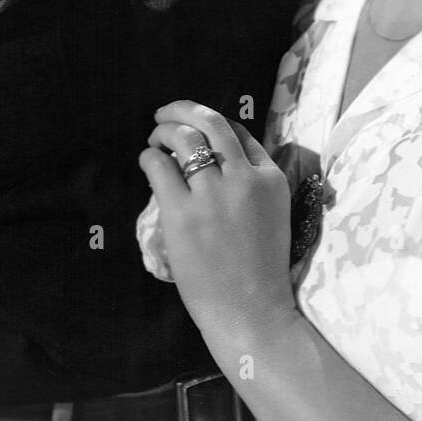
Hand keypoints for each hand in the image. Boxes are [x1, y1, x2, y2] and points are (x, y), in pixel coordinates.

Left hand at [138, 101, 297, 345]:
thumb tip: (216, 158)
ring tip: (155, 137)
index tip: (199, 130)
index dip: (214, 125)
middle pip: (211, 123)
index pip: (240, 132)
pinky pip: (159, 166)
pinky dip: (150, 157)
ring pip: (184, 137)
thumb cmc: (260, 271)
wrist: (251, 311)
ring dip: (163, 130)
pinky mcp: (182, 214)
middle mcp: (243, 178)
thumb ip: (253, 184)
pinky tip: (148, 161)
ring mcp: (212, 195)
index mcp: (270, 179)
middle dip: (184, 109)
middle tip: (167, 113)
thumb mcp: (273, 215)